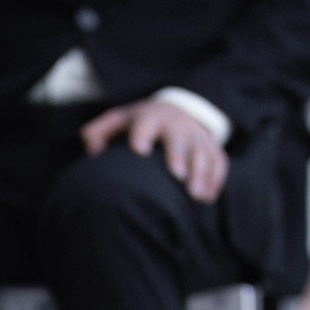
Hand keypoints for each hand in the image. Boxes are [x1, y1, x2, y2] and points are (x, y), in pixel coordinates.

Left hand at [81, 98, 228, 203]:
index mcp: (150, 118)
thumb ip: (98, 132)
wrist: (177, 110)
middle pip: (179, 139)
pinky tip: (207, 198)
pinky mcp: (213, 148)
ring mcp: (197, 136)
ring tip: (196, 196)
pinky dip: (215, 180)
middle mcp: (177, 125)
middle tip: (177, 176)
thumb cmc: (141, 123)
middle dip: (179, 155)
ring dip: (201, 173)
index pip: (145, 124)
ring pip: (202, 153)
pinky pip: (218, 163)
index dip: (142, 135)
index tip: (139, 150)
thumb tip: (91, 149)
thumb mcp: (119, 120)